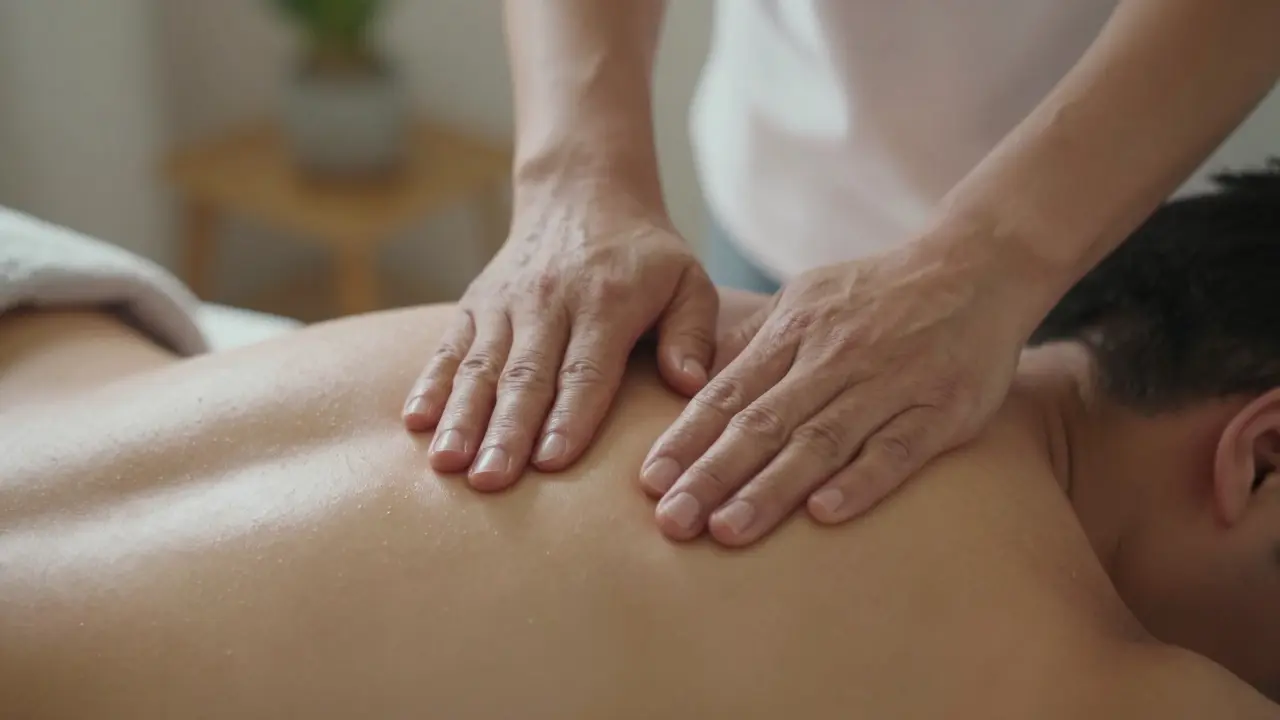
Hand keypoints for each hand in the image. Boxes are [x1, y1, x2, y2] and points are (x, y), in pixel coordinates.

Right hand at [402, 184, 716, 490]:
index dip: (569, 417)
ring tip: (448, 463)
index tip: (552, 462)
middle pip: (525, 377)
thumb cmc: (644, 256)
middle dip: (506, 432)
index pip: (586, 370)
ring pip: (480, 367)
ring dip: (462, 417)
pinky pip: (448, 347)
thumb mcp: (688, 281)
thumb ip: (692, 333)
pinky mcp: (475, 304)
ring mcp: (505, 303)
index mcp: (606, 302)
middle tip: (491, 481)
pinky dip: (430, 384)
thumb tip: (691, 385)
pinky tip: (415, 422)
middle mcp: (549, 302)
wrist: (582, 194)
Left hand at [638, 243, 1026, 545]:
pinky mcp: (941, 409)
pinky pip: (897, 450)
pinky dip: (861, 481)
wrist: (977, 266)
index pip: (728, 394)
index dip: (687, 438)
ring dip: (771, 488)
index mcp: (795, 333)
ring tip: (728, 530)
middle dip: (712, 475)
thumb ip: (752, 342)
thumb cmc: (878, 294)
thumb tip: (689, 379)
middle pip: (763, 423)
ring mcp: (888, 384)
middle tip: (672, 522)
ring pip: (820, 441)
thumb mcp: (805, 299)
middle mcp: (834, 358)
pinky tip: (824, 514)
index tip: (650, 482)